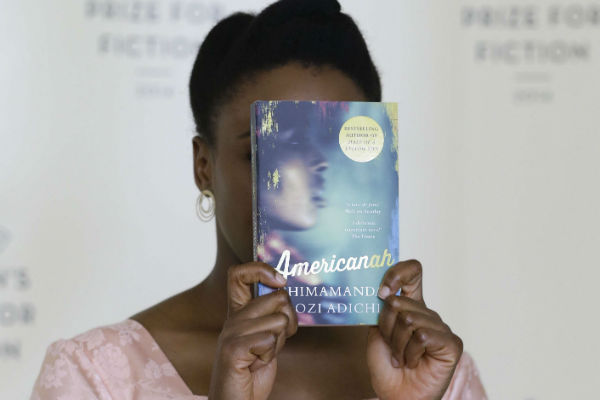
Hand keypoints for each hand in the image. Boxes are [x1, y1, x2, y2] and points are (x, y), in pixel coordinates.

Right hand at [208, 262, 297, 399]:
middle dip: (288, 320)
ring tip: (262, 355)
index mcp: (238, 312)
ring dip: (279, 343)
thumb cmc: (252, 371)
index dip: (261, 269)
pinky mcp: (232, 350)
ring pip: (278, 320)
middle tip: (274, 341)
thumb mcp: (265, 337)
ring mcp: (230, 333)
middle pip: (277, 297)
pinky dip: (270, 355)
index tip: (279, 280)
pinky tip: (256, 364)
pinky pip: (269, 339)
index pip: (239, 273)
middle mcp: (232, 319)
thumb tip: (284, 291)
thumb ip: (271, 315)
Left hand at [366, 260, 462, 399]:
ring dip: (397, 344)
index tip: (382, 291)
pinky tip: (414, 362)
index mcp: (411, 305)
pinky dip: (411, 353)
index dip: (397, 274)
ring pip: (409, 320)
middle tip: (391, 347)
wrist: (396, 394)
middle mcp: (427, 313)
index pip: (412, 272)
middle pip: (399, 302)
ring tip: (401, 357)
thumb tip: (388, 292)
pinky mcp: (451, 343)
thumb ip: (382, 309)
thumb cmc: (387, 365)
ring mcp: (441, 327)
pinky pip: (423, 336)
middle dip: (386, 328)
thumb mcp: (377, 332)